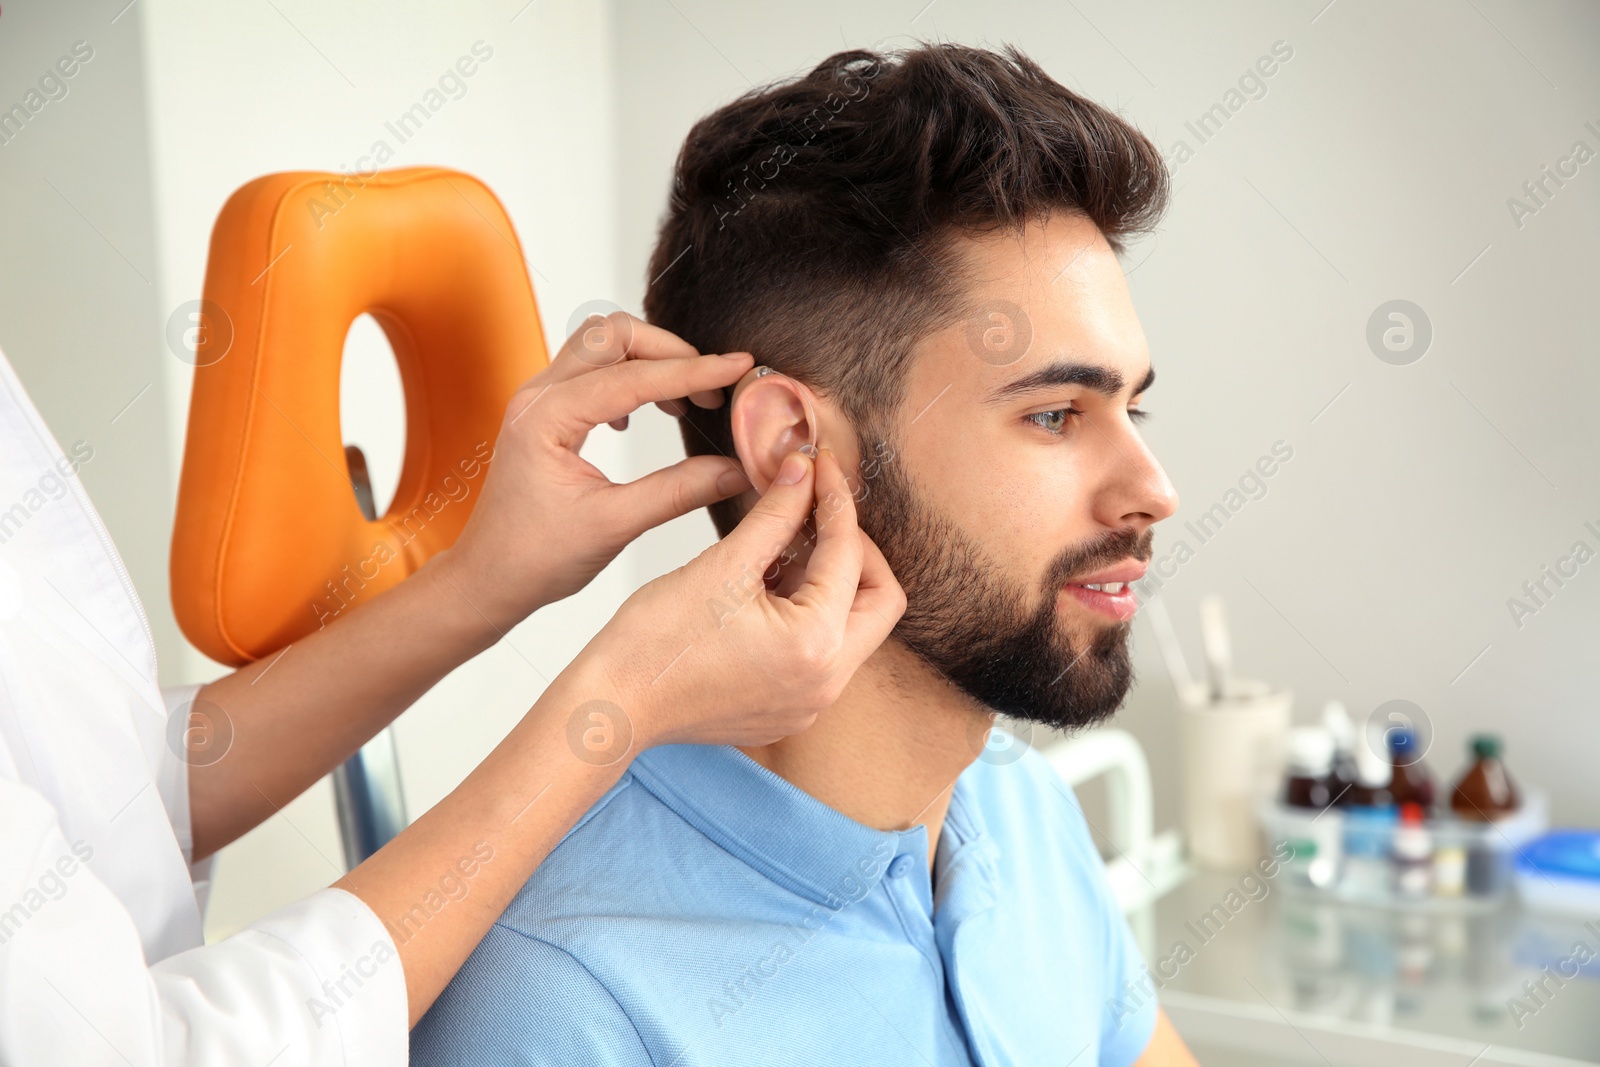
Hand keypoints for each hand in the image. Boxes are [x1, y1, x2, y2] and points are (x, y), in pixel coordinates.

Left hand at [433, 311, 754, 632]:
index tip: (738, 367)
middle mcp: (539, 396)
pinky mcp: (547, 412)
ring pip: (602, 343)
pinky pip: (592, 368)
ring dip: (650, 358)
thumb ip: (678, 492)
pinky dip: (630, 375)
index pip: (633, 376)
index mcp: (548, 418)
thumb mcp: (614, 526)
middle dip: (670, 351)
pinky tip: (646, 413)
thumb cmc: (534, 558)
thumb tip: (736, 470)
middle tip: (712, 388)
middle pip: (613, 334)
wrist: (488, 577)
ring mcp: (540, 400)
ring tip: (686, 400)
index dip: (693, 371)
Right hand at [573, 448, 905, 748]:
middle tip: (817, 514)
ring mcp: (810, 703)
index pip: (850, 554)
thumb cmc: (653, 643)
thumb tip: (803, 471)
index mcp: (815, 645)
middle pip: (879, 600)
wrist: (613, 705)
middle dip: (855, 549)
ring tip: (785, 548)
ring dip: (831, 582)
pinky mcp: (789, 710)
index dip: (835, 500)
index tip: (820, 467)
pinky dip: (810, 615)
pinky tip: (769, 589)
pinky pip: (823, 654)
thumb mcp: (721, 565)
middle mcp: (826, 683)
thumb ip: (775, 514)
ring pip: (852, 628)